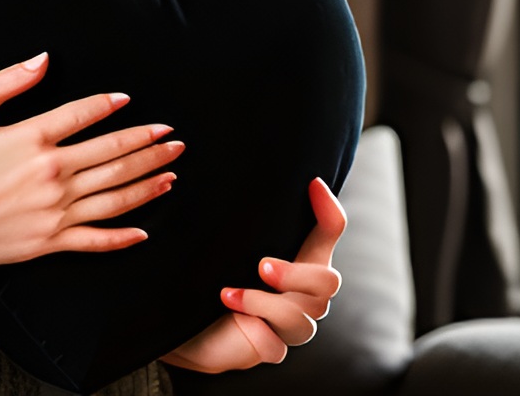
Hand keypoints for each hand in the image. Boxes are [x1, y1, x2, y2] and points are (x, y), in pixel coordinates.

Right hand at [0, 52, 183, 287]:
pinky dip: (123, 236)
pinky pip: (94, 241)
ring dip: (147, 181)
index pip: (85, 115)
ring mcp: (51, 213)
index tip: (130, 100)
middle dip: (148, 144)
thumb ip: (9, 80)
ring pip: (114, 196)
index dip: (110, 105)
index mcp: (31, 139)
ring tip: (172, 169)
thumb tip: (45, 59)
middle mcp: (50, 176)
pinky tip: (145, 230)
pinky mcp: (44, 244)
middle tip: (174, 136)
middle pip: (112, 155)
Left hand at [161, 177, 345, 373]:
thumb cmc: (216, 274)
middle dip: (296, 274)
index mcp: (301, 259)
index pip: (329, 232)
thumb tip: (246, 170)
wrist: (190, 322)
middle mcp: (303, 293)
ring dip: (264, 303)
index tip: (313, 183)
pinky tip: (231, 314)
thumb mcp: (232, 241)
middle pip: (328, 283)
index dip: (329, 210)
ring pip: (301, 318)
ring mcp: (290, 325)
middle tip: (262, 265)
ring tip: (228, 294)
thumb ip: (249, 217)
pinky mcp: (270, 349)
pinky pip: (275, 347)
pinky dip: (254, 330)